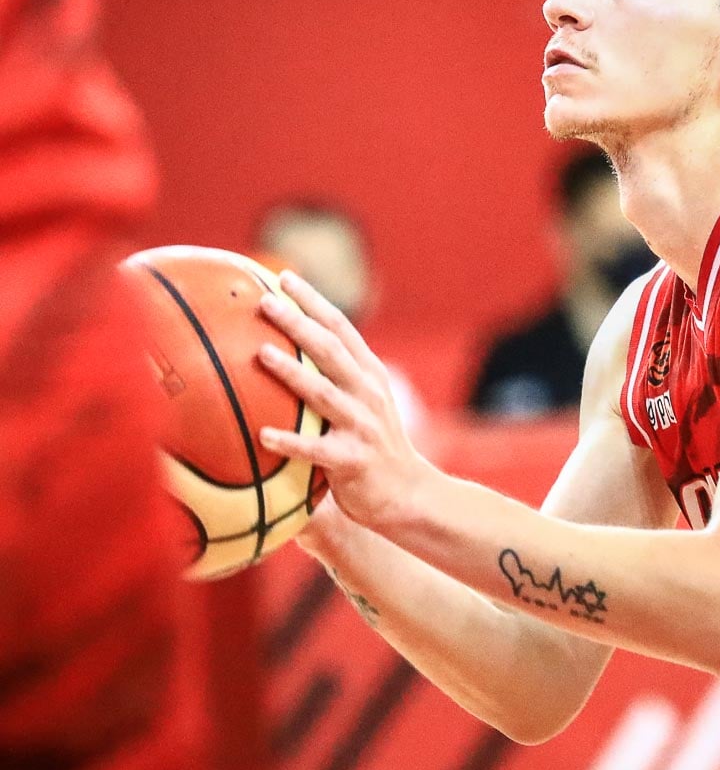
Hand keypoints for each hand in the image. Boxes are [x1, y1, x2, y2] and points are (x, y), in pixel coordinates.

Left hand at [257, 270, 423, 528]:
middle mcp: (368, 393)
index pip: (341, 328)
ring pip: (323, 393)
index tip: (283, 277)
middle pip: (330, 350)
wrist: (408, 492)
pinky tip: (263, 435)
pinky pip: (315, 449)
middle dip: (298, 323)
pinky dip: (290, 441)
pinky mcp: (353, 460)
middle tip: (265, 302)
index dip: (314, 301)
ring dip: (292, 372)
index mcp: (370, 374)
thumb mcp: (366, 401)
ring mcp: (362, 425)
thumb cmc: (374, 445)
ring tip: (261, 354)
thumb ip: (337, 376)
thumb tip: (287, 350)